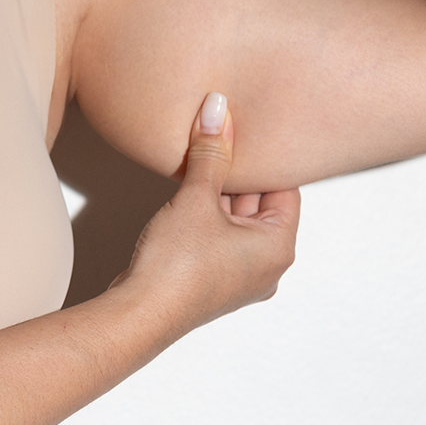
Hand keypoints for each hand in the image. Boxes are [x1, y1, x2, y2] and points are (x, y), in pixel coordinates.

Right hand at [115, 92, 300, 333]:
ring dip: (218, 194)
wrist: (140, 314)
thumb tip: (218, 110)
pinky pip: (218, 238)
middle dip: (238, 174)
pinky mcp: (214, 281)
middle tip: (221, 139)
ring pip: (236, 221)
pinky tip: (187, 195)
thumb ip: (211, 154)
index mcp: (279, 246)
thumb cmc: (177, 267)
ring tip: (201, 162)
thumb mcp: (197, 199)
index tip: (250, 132)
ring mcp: (240, 276)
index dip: (265, 158)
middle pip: (260, 204)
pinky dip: (207, 216)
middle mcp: (267, 265)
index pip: (285, 188)